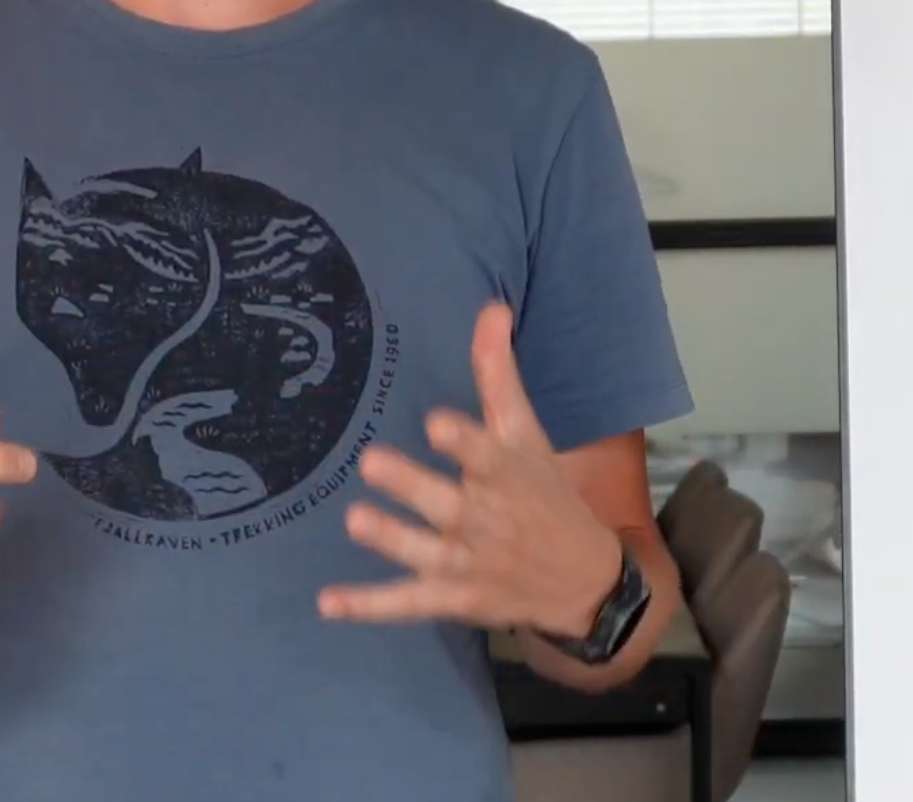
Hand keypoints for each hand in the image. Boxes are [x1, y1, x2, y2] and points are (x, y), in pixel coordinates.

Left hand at [320, 301, 621, 634]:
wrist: (582, 578)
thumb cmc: (544, 493)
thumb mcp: (527, 434)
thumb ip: (499, 375)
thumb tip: (490, 307)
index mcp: (508, 473)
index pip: (486, 455)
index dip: (462, 442)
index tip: (436, 423)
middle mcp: (489, 518)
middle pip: (447, 503)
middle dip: (413, 486)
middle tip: (373, 463)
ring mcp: (469, 563)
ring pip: (423, 552)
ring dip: (391, 538)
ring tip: (356, 520)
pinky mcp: (453, 597)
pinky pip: (407, 603)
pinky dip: (370, 605)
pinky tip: (329, 602)